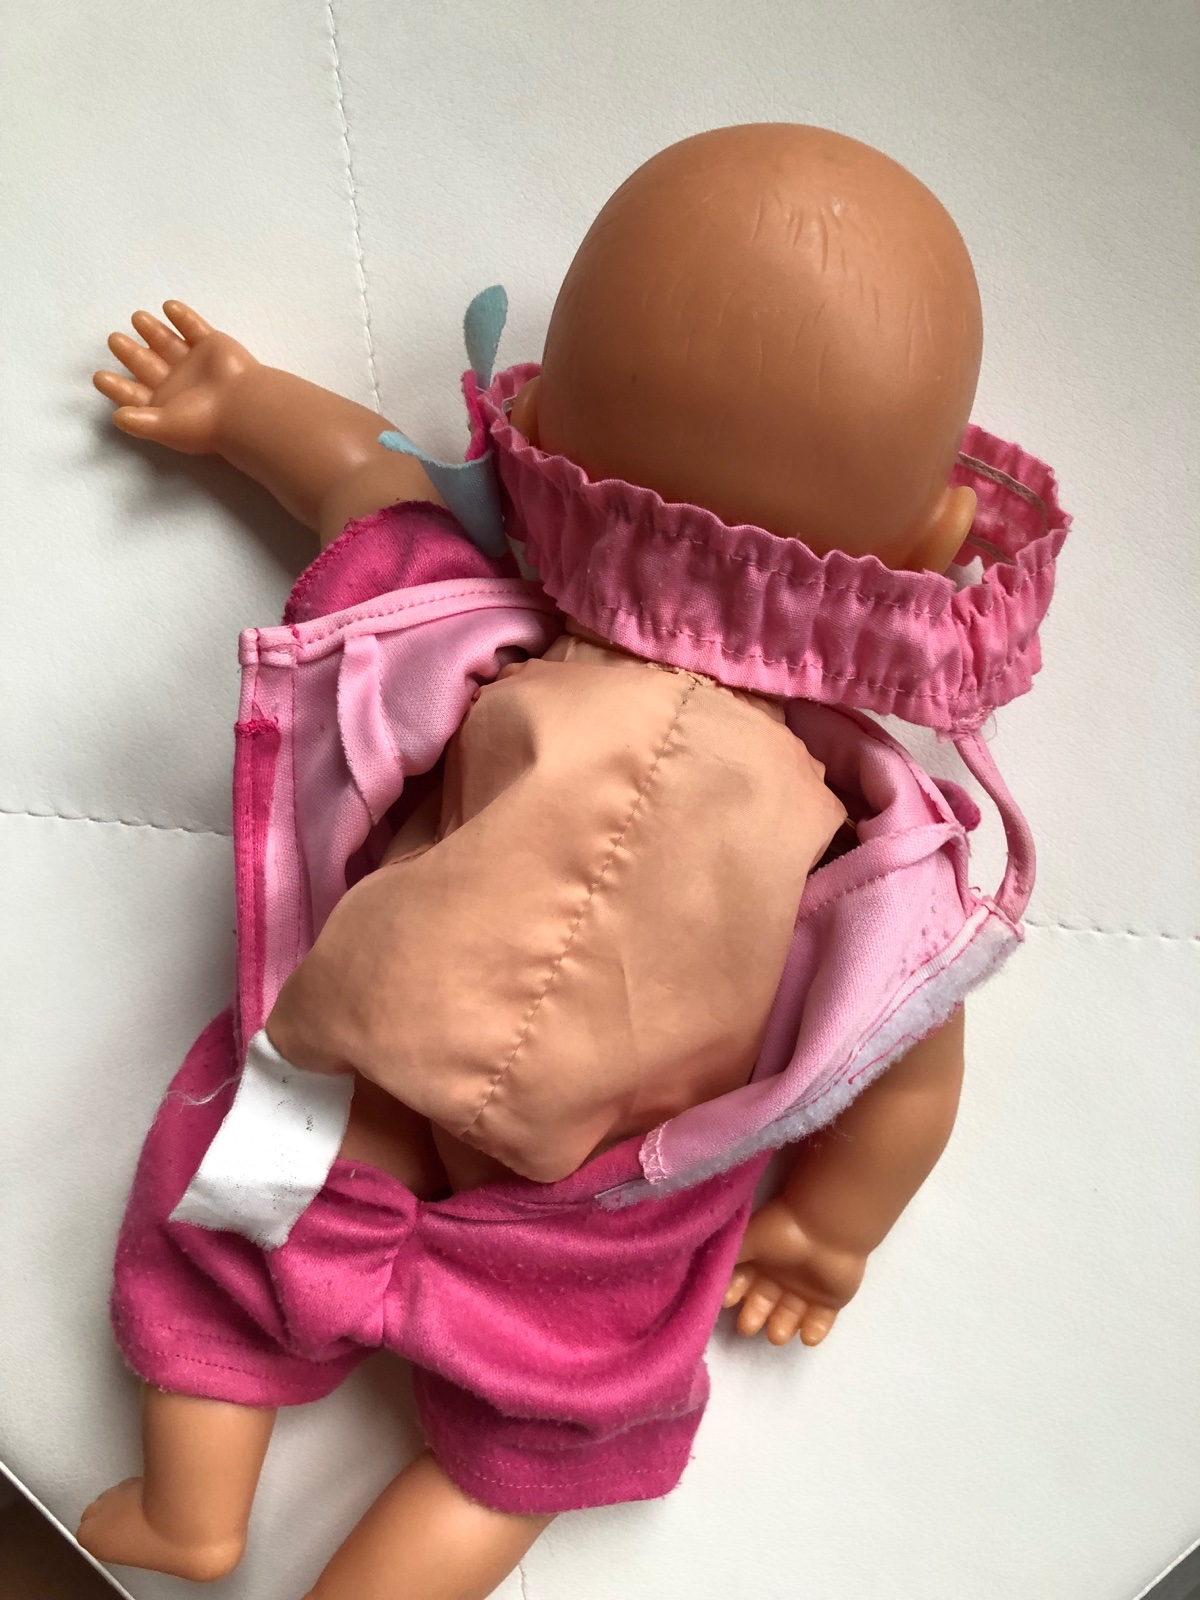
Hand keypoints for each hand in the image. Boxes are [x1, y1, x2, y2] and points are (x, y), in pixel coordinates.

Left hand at [94, 302, 256, 455]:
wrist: (242, 406)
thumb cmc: (205, 422)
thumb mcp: (166, 427)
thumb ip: (140, 422)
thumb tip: (116, 417)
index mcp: (166, 404)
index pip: (136, 394)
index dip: (117, 386)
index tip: (98, 376)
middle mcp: (179, 383)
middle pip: (148, 365)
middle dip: (130, 353)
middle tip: (113, 340)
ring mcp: (196, 363)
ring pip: (168, 343)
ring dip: (152, 331)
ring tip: (136, 317)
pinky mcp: (213, 346)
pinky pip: (194, 327)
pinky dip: (182, 316)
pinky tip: (168, 307)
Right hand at [725, 1198, 866, 1346]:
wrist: (824, 1229)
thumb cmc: (780, 1233)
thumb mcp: (744, 1241)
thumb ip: (725, 1260)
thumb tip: (704, 1277)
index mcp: (758, 1260)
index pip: (740, 1285)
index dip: (732, 1295)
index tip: (729, 1301)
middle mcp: (778, 1277)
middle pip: (761, 1305)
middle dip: (753, 1318)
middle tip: (750, 1325)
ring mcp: (804, 1290)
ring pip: (788, 1318)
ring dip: (781, 1329)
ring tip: (778, 1332)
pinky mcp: (829, 1301)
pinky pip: (820, 1323)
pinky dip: (813, 1333)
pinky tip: (807, 1335)